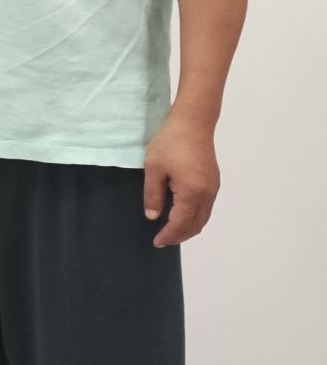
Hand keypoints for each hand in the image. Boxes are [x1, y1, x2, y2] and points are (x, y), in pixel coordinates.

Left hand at [143, 112, 219, 247]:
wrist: (193, 122)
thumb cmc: (171, 142)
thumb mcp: (153, 169)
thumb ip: (152, 195)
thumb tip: (152, 217)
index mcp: (192, 193)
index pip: (180, 224)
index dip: (168, 235)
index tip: (156, 242)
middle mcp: (207, 194)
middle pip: (196, 225)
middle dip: (180, 236)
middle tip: (163, 240)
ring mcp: (213, 188)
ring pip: (203, 217)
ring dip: (188, 227)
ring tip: (171, 231)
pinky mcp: (213, 181)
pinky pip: (205, 207)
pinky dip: (194, 216)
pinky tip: (181, 213)